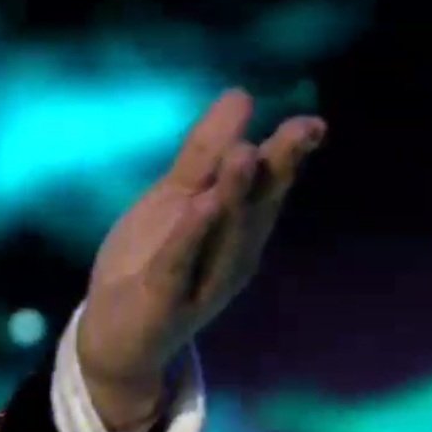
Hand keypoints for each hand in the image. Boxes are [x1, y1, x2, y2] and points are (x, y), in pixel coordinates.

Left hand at [76, 89, 325, 428]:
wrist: (116, 336)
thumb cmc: (150, 260)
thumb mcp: (176, 198)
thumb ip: (205, 152)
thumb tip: (242, 95)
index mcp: (237, 227)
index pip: (267, 186)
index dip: (289, 156)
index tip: (315, 124)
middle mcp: (232, 253)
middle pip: (257, 207)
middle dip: (278, 170)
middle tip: (303, 130)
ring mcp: (202, 279)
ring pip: (223, 234)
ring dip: (236, 196)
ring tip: (247, 154)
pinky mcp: (165, 298)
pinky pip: (178, 261)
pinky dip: (191, 234)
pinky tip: (201, 206)